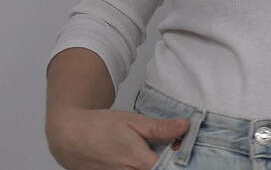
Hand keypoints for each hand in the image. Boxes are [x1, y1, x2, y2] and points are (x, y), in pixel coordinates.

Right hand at [46, 107, 189, 169]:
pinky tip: (137, 155)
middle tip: (166, 146)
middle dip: (165, 160)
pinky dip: (137, 166)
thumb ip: (160, 128)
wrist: (69, 137)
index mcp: (140, 162)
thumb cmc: (100, 126)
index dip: (179, 157)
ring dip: (151, 163)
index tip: (181, 145)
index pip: (170, 166)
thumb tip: (185, 126)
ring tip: (147, 150)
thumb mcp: (133, 121)